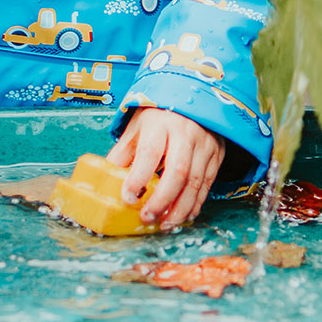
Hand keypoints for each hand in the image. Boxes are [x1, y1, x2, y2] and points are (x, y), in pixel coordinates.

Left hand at [107, 107, 224, 225]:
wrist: (194, 96)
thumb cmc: (160, 115)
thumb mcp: (137, 126)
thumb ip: (123, 153)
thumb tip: (105, 181)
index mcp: (160, 123)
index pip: (149, 153)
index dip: (138, 178)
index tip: (128, 197)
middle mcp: (185, 132)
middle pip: (177, 172)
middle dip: (162, 200)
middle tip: (147, 217)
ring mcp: (204, 144)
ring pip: (195, 182)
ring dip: (180, 208)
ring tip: (165, 224)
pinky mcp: (216, 154)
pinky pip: (207, 183)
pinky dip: (195, 203)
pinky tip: (183, 215)